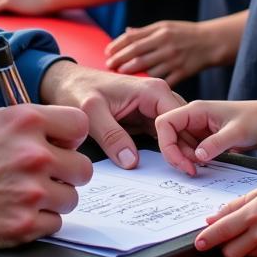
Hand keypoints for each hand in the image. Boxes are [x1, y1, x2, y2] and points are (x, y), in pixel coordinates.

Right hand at [0, 104, 91, 249]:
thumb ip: (29, 122)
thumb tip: (58, 130)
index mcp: (26, 121)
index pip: (80, 124)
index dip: (73, 136)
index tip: (65, 143)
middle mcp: (34, 154)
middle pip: (82, 167)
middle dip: (67, 171)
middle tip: (48, 173)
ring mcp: (31, 192)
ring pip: (71, 197)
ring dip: (55, 197)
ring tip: (29, 193)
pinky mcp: (24, 225)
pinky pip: (55, 223)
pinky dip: (41, 220)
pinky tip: (20, 210)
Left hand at [39, 60, 184, 168]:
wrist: (65, 83)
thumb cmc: (77, 90)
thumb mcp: (91, 111)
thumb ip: (111, 135)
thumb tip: (131, 162)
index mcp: (151, 90)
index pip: (178, 119)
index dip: (181, 144)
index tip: (180, 166)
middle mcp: (157, 96)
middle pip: (184, 125)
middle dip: (188, 148)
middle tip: (191, 174)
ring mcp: (152, 108)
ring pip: (176, 132)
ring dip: (181, 151)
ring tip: (187, 173)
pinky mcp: (144, 119)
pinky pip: (162, 137)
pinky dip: (169, 150)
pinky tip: (173, 166)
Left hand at [104, 20, 208, 86]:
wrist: (212, 42)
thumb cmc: (185, 34)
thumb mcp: (166, 26)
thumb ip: (145, 32)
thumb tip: (126, 32)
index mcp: (160, 31)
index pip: (133, 38)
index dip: (118, 45)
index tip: (107, 52)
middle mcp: (165, 44)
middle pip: (137, 53)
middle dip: (120, 60)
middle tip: (109, 66)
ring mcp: (174, 59)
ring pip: (148, 68)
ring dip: (132, 72)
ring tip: (121, 75)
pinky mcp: (182, 72)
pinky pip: (163, 81)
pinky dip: (151, 84)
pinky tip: (141, 87)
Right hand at [155, 100, 256, 176]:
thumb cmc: (256, 120)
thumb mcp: (237, 133)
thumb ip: (216, 144)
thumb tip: (197, 156)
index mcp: (196, 110)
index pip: (165, 123)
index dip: (167, 145)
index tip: (184, 164)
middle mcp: (193, 117)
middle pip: (169, 136)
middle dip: (177, 155)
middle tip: (194, 170)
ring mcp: (198, 127)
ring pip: (178, 144)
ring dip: (186, 158)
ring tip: (204, 165)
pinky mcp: (204, 136)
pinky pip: (190, 148)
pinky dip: (194, 159)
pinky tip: (207, 163)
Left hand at [195, 176, 256, 256]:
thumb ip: (235, 205)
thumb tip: (213, 218)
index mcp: (253, 212)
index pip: (222, 230)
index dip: (207, 239)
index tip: (198, 243)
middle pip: (230, 252)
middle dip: (223, 247)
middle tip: (224, 236)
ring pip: (245, 256)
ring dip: (240, 248)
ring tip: (248, 231)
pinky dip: (256, 249)